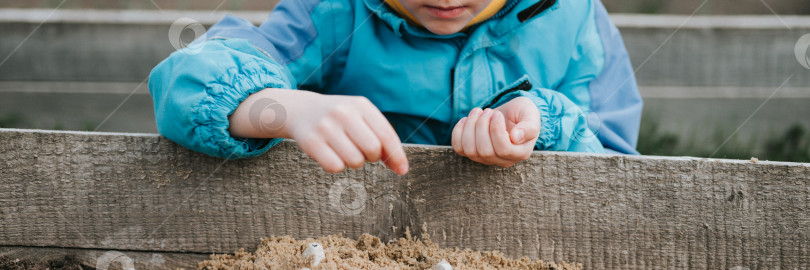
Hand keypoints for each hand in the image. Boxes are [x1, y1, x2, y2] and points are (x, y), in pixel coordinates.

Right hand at [229, 89, 408, 174]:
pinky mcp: (311, 141)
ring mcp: (325, 126)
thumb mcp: (362, 119)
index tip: (402, 170)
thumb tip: (402, 168)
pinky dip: (337, 166)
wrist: (302, 110)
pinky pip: (335, 167)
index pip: (386, 135)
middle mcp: (343, 112)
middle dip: (372, 158)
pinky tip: (331, 154)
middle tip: (363, 153)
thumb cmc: (342, 119)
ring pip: (355, 161)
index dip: (397, 155)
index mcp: (361, 105)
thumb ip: (383, 139)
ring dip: (354, 162)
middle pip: (372, 150)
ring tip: (345, 150)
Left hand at [451, 97, 539, 167]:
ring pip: (470, 150)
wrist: (509, 113)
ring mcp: (486, 159)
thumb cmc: (522, 113)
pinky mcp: (472, 153)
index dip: (496, 130)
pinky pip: (459, 148)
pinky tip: (466, 119)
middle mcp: (503, 160)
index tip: (497, 114)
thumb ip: (529, 126)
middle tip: (488, 111)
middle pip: (485, 151)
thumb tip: (516, 138)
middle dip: (482, 126)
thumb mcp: (531, 114)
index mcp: (520, 153)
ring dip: (470, 127)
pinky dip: (458, 132)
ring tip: (478, 111)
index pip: (504, 149)